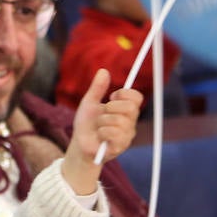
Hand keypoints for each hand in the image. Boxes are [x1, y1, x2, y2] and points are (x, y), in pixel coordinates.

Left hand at [62, 68, 141, 193]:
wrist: (79, 144)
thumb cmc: (86, 124)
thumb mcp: (89, 102)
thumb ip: (97, 88)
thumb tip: (103, 71)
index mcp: (125, 110)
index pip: (137, 97)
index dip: (124, 94)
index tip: (111, 96)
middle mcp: (130, 122)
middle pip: (131, 108)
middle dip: (112, 107)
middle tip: (103, 114)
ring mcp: (127, 135)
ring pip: (119, 121)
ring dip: (103, 122)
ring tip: (98, 127)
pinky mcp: (121, 146)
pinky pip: (115, 133)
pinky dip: (102, 133)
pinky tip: (100, 137)